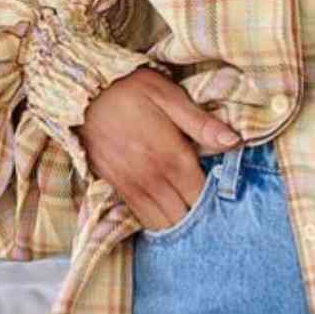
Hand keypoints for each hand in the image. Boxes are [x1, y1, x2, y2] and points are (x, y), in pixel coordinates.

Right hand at [79, 66, 239, 230]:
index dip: (217, 202)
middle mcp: (152, 178)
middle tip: (214, 211)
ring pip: (162, 223)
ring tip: (193, 216)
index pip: (202, 196)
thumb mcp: (169, 96)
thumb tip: (235, 142)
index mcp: (171, 157)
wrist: (79, 94)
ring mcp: (132, 186)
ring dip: (180, 224)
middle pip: (184, 216)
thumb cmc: (129, 89)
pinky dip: (158, 222)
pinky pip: (141, 218)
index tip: (227, 197)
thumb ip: (202, 123)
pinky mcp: (116, 188)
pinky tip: (169, 215)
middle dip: (201, 218)